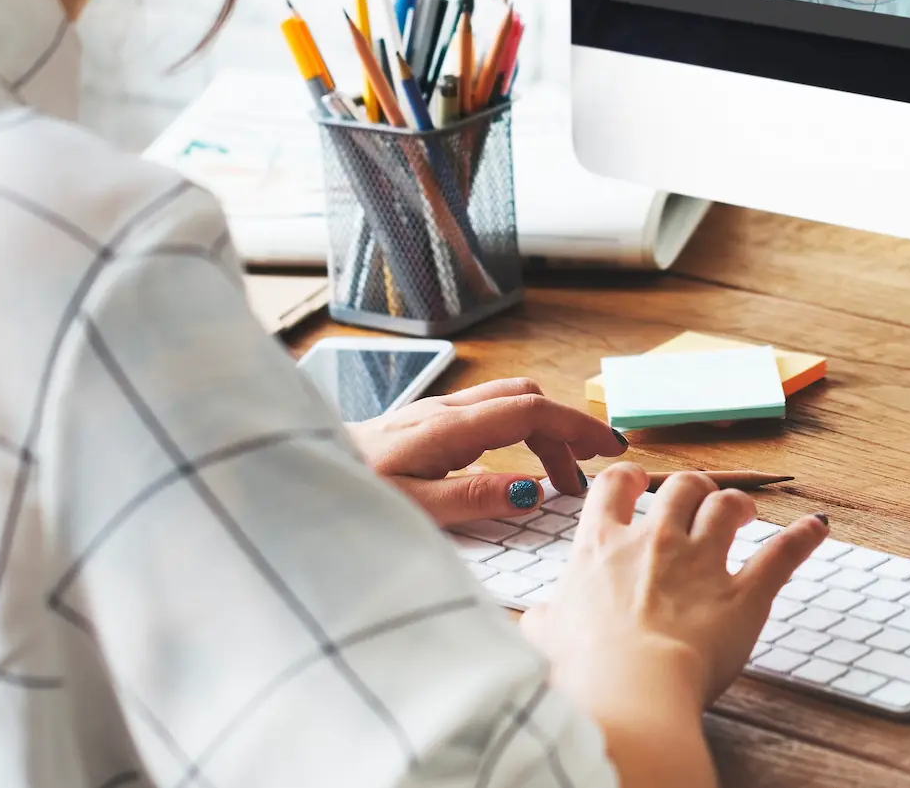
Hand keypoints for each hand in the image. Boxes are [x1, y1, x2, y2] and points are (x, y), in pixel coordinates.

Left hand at [347, 377, 624, 526]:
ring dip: (543, 431)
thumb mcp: (413, 509)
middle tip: (585, 477)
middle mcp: (445, 411)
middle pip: (526, 400)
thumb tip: (531, 491)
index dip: (576, 426)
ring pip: (507, 403)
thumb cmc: (350, 495)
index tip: (609, 451)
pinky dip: (518, 433)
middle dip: (566, 431)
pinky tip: (514, 469)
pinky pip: (487, 414)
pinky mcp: (424, 424)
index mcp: (448, 428)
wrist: (299, 475)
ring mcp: (434, 413)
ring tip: (558, 479)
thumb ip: (472, 498)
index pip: (531, 410)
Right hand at [524, 466, 827, 719]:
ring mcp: (702, 563)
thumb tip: (536, 620)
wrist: (627, 690)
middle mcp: (654, 542)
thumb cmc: (582, 670)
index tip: (639, 483)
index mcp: (602, 548)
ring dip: (738, 504)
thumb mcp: (545, 640)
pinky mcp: (743, 594)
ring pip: (727, 506)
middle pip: (681, 486)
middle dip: (693, 488)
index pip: (615, 486)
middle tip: (699, 501)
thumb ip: (545, 621)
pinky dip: (803, 538)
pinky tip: (817, 527)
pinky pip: (781, 554)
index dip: (630, 478)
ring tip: (745, 511)